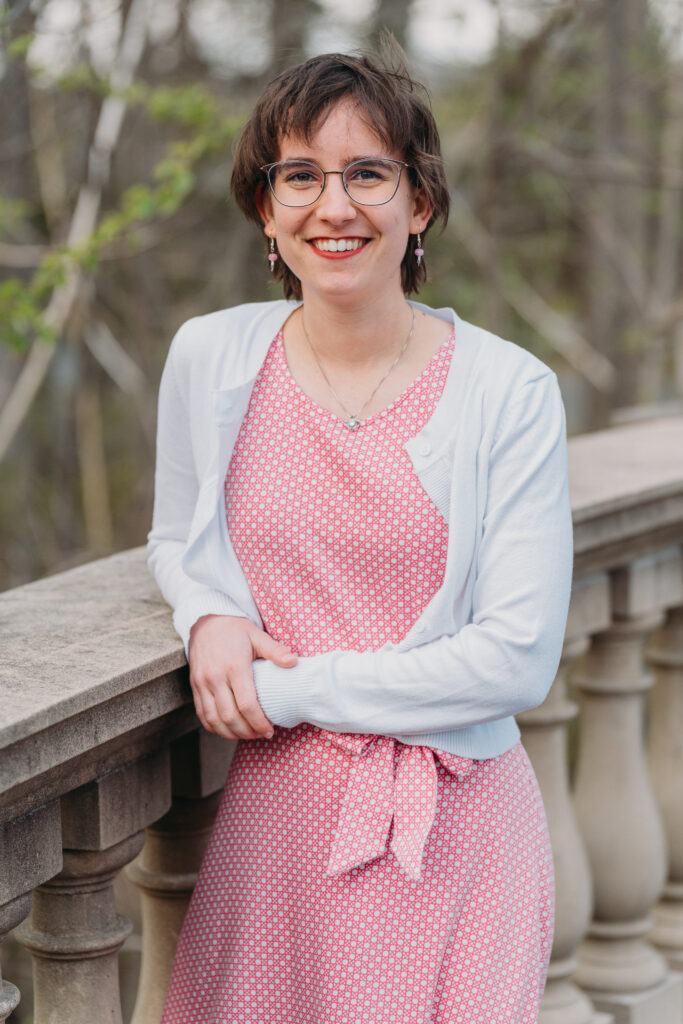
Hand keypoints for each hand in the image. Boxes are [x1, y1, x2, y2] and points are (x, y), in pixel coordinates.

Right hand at [188, 614, 296, 740]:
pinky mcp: (194, 686)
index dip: (259, 722)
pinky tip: (227, 730)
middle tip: (261, 735)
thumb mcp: (257, 635)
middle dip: (247, 731)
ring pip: (214, 719)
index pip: (246, 704)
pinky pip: (201, 714)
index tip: (270, 730)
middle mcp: (215, 677)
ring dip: (231, 733)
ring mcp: (202, 683)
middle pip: (230, 717)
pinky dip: (214, 727)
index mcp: (234, 666)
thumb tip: (294, 662)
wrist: (206, 622)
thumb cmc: (235, 630)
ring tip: (247, 735)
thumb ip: (275, 650)